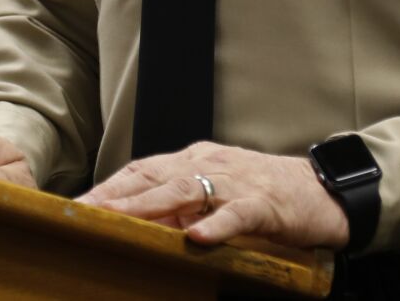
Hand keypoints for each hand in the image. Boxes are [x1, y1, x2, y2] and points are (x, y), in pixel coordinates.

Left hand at [77, 140, 348, 248]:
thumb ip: (182, 207)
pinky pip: (236, 213)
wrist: (322, 190)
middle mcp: (210, 164)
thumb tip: (141, 226)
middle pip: (153, 176)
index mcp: (196, 161)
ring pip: (185, 189)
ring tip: (116, 217)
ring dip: (148, 204)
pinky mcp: (263, 203)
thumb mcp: (216, 196)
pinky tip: (197, 238)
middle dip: (114, 194)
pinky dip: (216, 224)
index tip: (77, 204)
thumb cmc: (266, 195)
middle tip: (81, 211)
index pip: (143, 169)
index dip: (109, 186)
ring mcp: (235, 182)